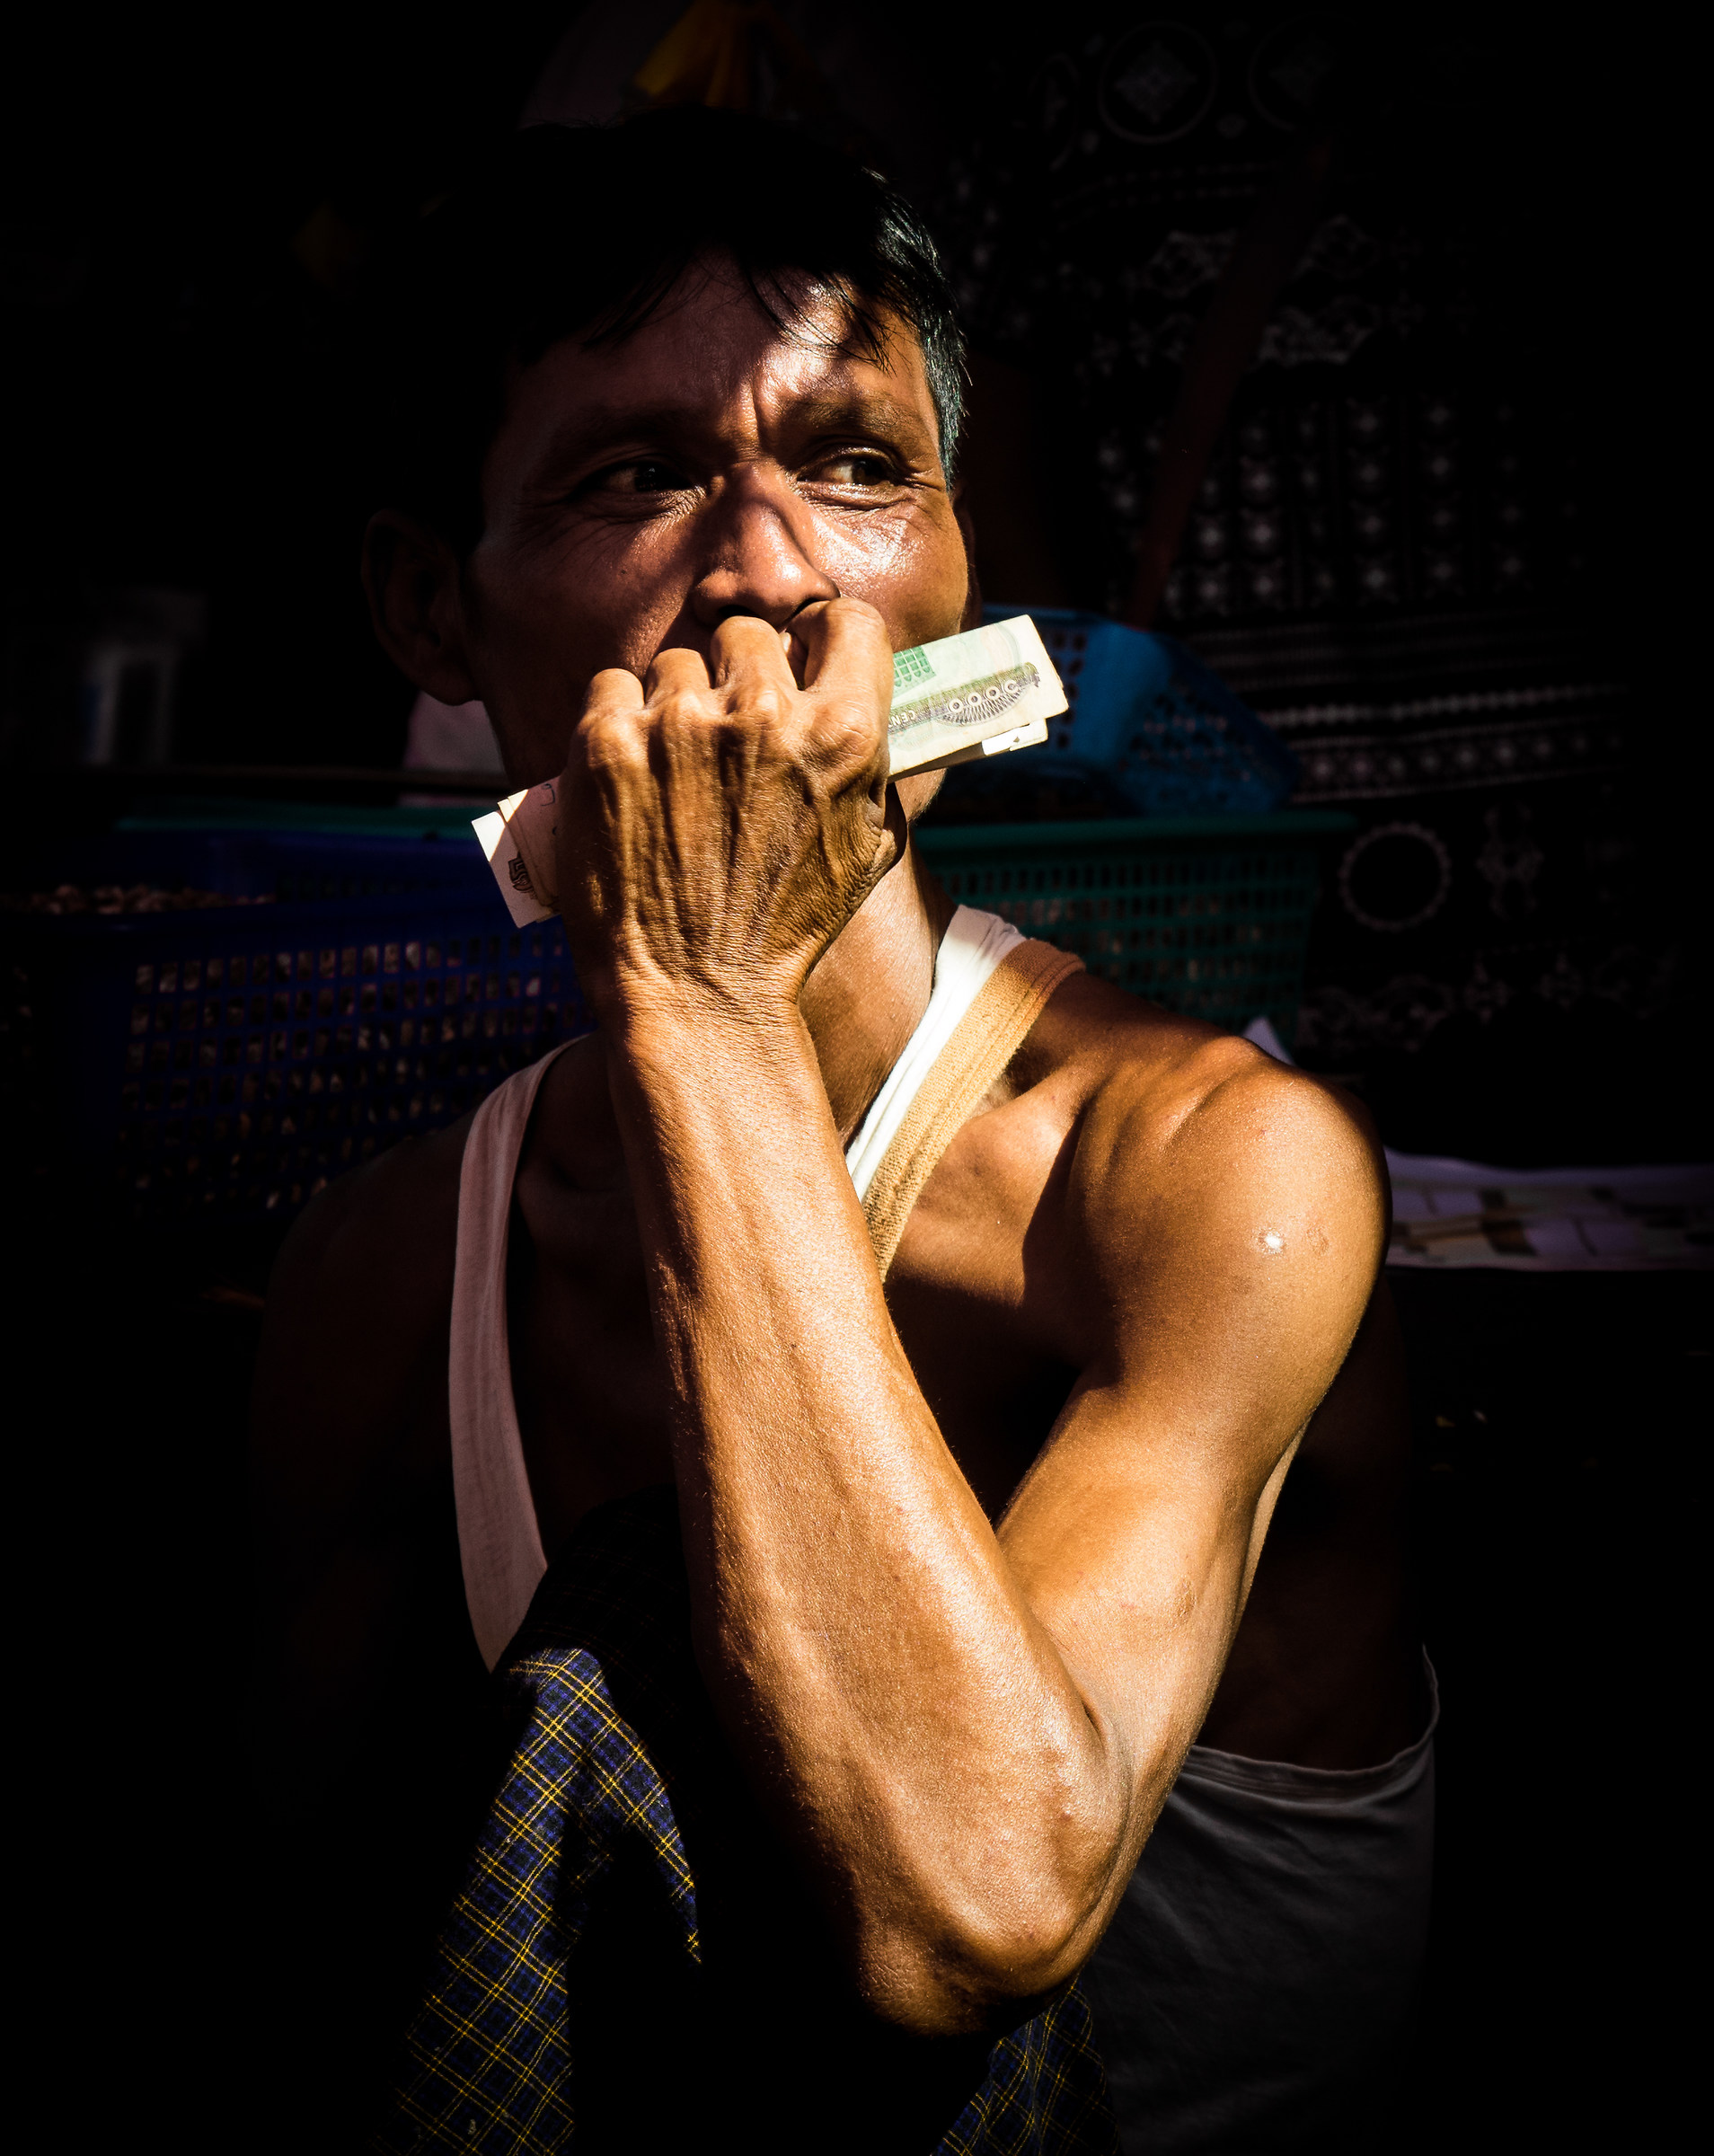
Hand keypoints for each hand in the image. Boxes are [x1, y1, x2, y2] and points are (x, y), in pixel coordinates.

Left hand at [555, 599, 900, 1028]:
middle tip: (725, 734)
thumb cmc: (785, 930)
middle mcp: (763, 716)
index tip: (801, 660)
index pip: (846, 620)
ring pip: (675, 661)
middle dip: (738, 675)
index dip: (822, 639)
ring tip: (672, 769)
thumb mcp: (865, 847)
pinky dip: (616, 720)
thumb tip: (855, 700)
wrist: (695, 995)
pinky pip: (609, 685)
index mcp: (842, 735)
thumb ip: (866, 762)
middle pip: (748, 634)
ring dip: (673, 702)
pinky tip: (628, 771)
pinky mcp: (606, 743)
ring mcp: (678, 725)